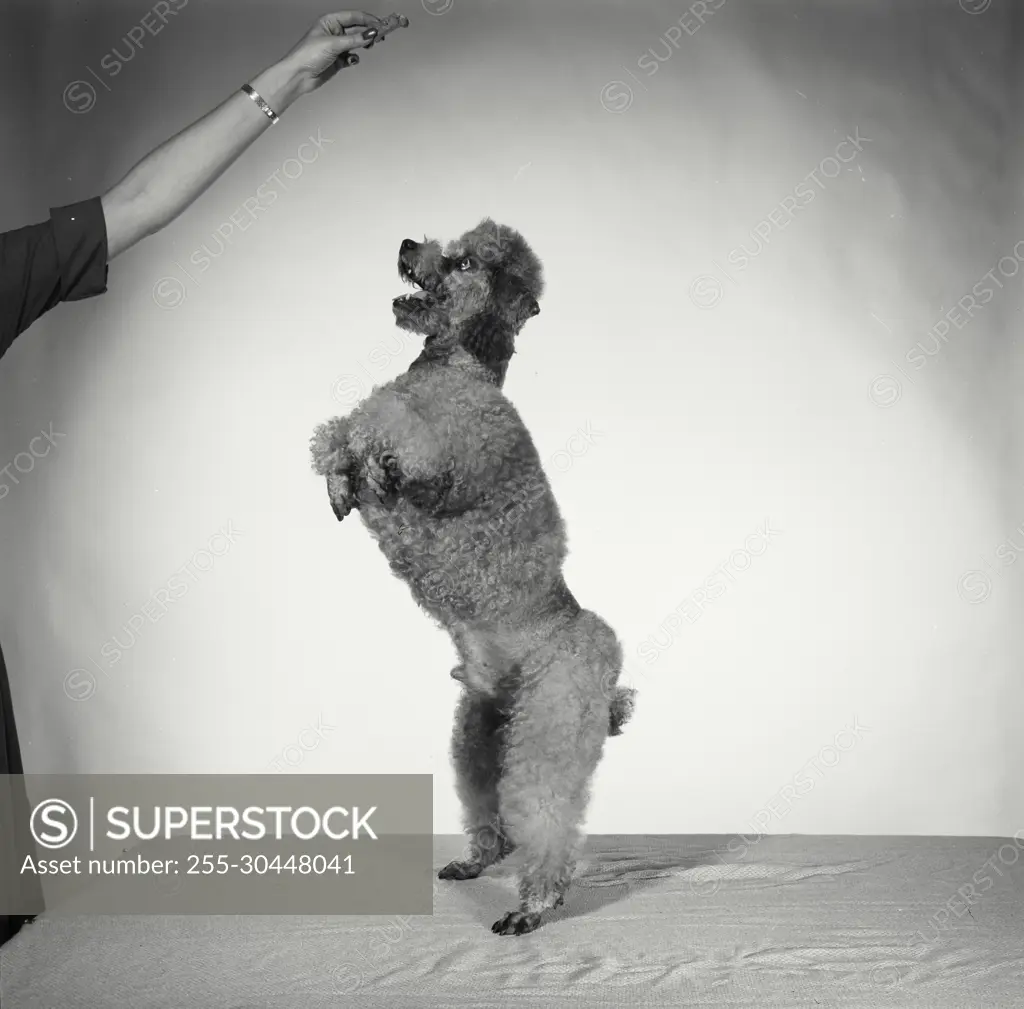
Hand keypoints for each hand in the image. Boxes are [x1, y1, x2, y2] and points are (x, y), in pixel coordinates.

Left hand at [283, 11, 405, 94]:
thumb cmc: (307, 55)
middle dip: (368, 32)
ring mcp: (336, 46)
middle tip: (381, 36)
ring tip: (370, 46)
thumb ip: (354, 40)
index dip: (368, 20)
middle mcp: (334, 32)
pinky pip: (352, 56)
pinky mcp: (338, 60)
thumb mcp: (333, 44)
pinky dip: (354, 58)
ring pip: (356, 43)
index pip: (353, 17)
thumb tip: (370, 34)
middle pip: (356, 29)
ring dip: (363, 45)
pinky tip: (351, 60)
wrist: (299, 76)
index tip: (380, 25)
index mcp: (329, 21)